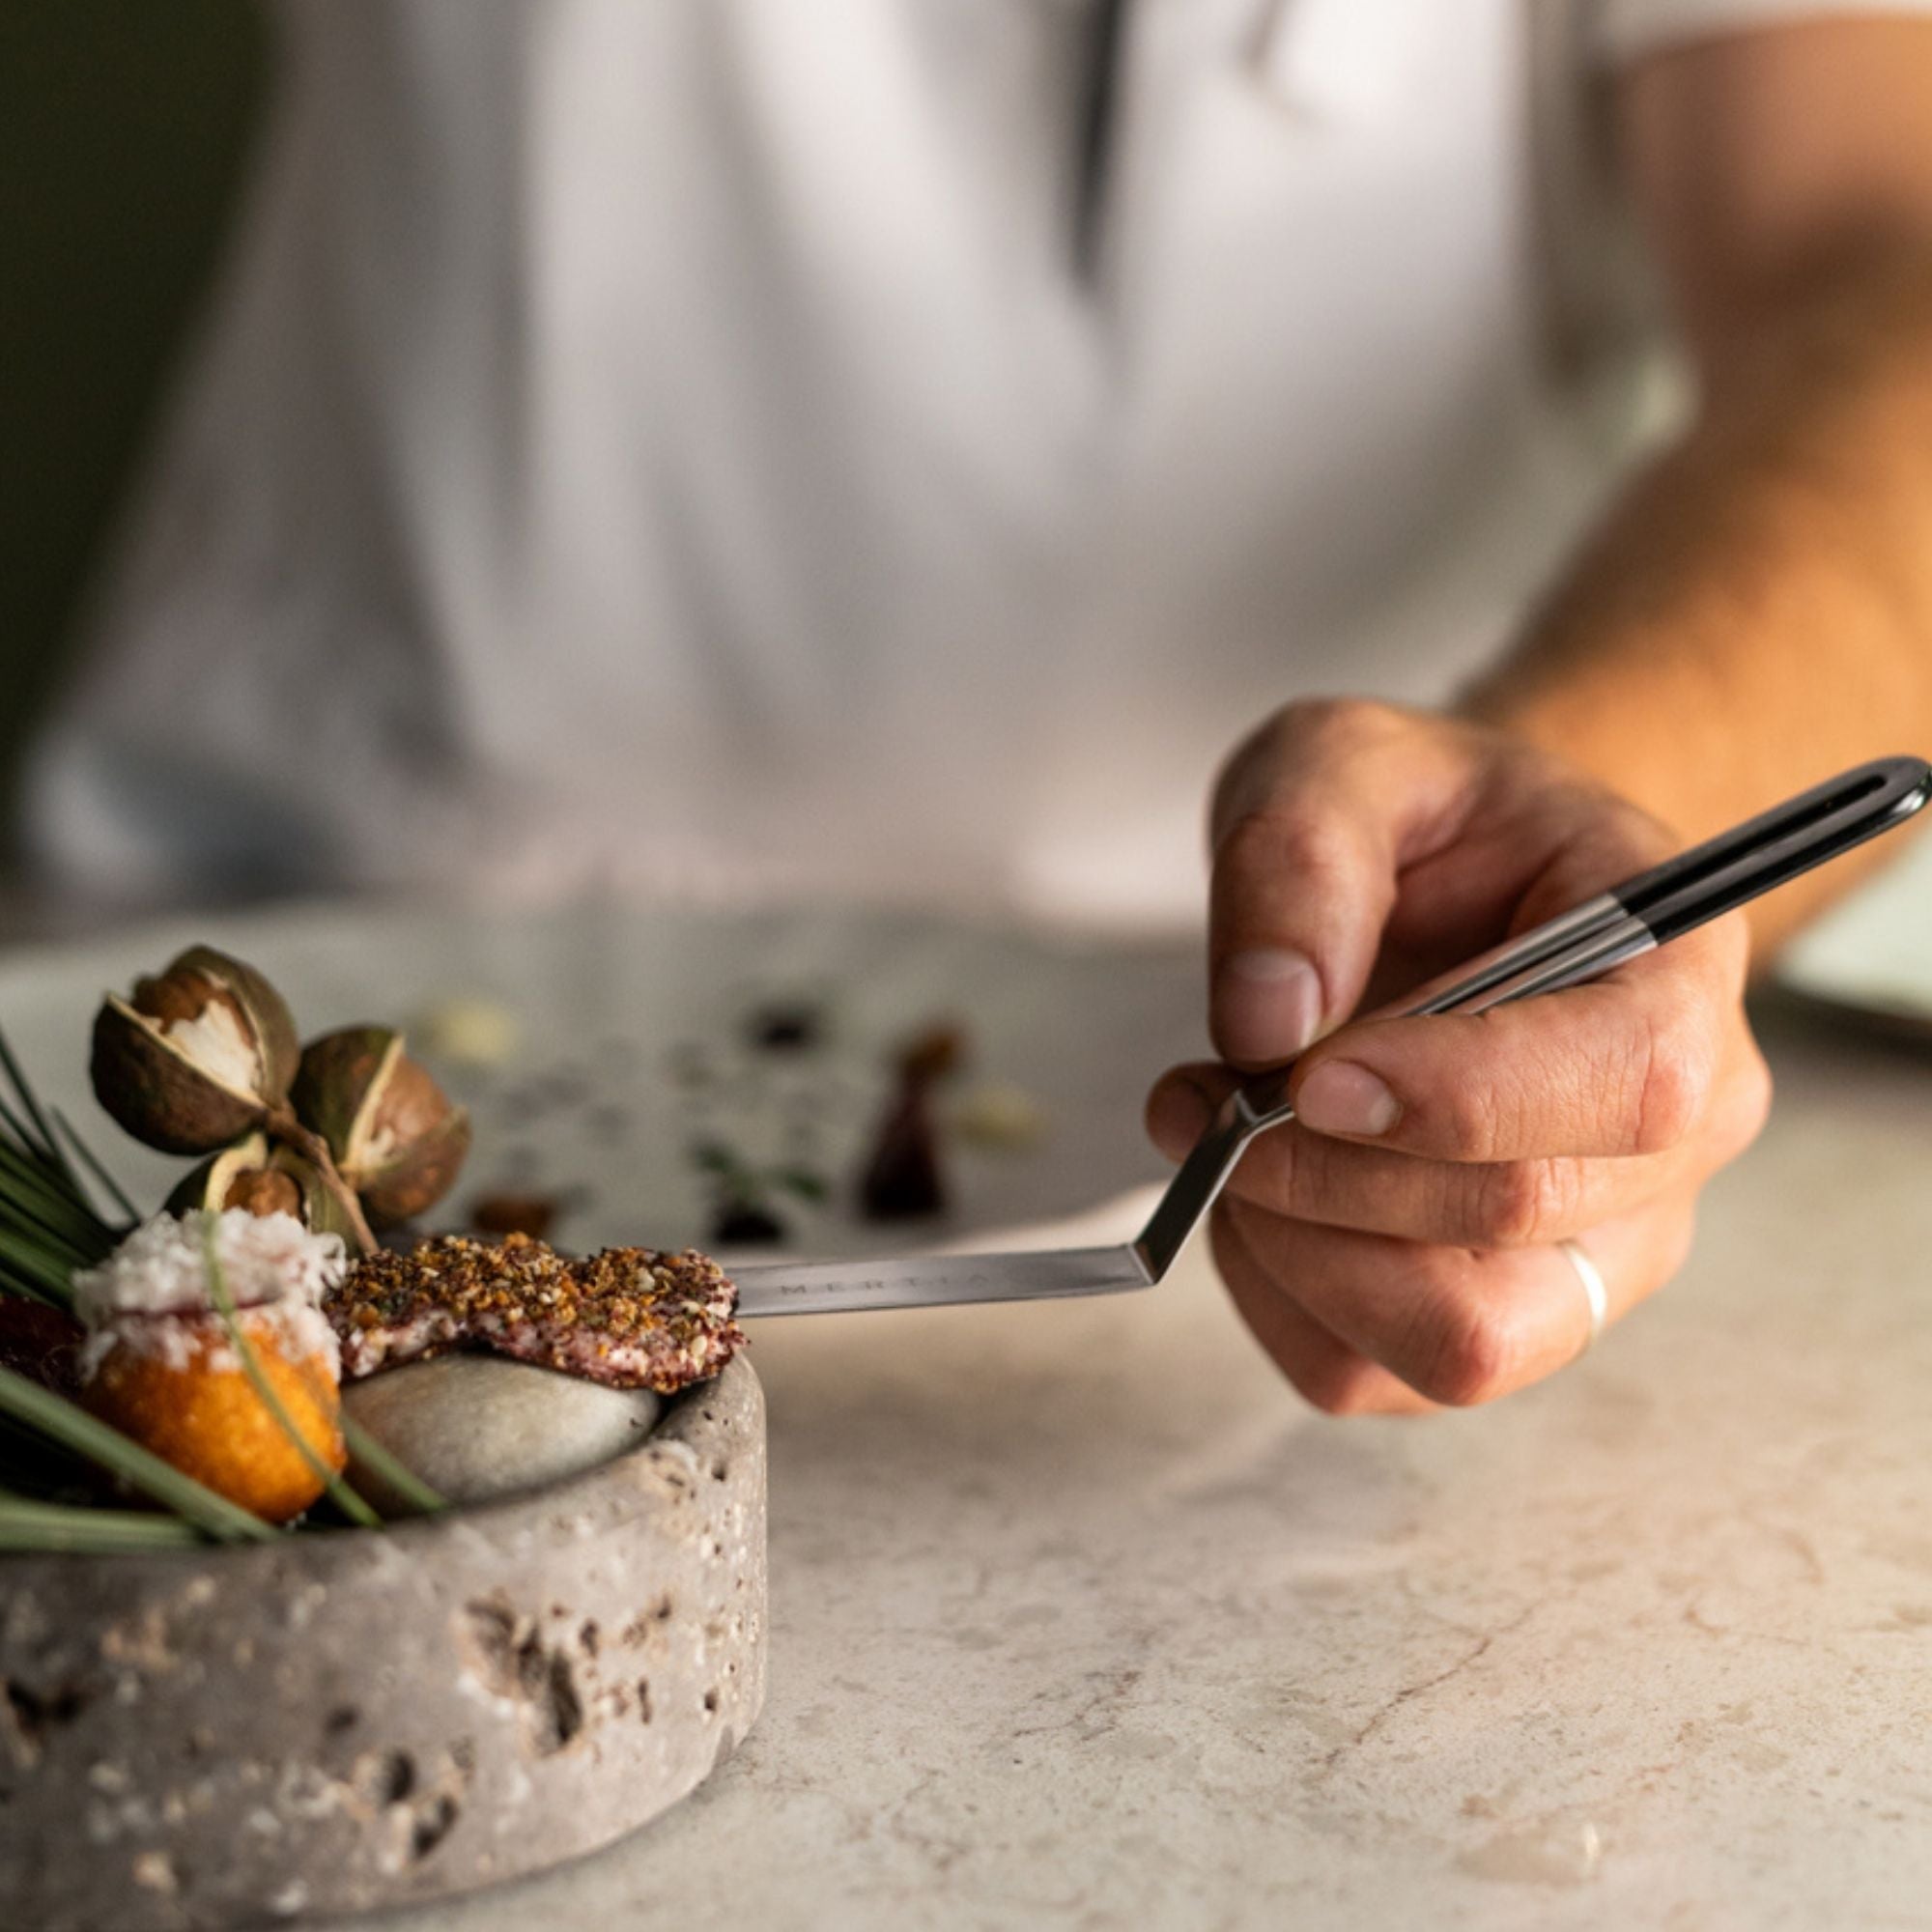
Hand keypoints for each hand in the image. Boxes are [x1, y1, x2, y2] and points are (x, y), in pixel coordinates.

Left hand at [1145, 701, 1771, 1413]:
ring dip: (1292, 1247)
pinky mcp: (1504, 1320)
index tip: (1308, 1072)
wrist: (1438, 892)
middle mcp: (1674, 1135)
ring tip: (1222, 1136)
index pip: (1628, 1085)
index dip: (1459, 1098)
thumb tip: (1270, 1020)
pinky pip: (1373, 1374)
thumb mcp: (1338, 765)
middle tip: (1205, 1088)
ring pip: (1457, 1339)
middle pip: (1515, 1219)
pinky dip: (1275, 1298)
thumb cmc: (1414, 824)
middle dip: (1318, 1167)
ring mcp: (1599, 1247)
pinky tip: (1254, 1201)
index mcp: (1675, 971)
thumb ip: (1303, 858)